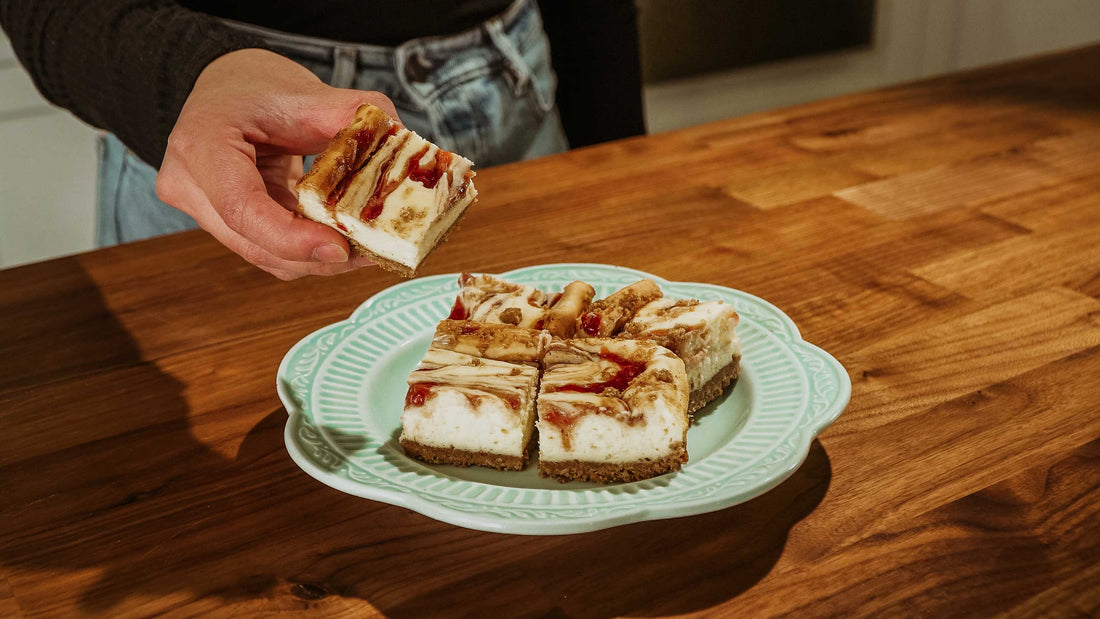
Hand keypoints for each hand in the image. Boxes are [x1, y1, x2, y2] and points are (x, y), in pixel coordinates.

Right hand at [156, 48, 400, 279]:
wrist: (225, 88)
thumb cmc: (255, 85)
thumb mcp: (306, 92)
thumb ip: (354, 116)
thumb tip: (403, 144)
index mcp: (202, 145)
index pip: (242, 209)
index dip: (292, 238)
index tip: (342, 246)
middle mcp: (190, 186)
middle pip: (256, 244)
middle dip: (320, 256)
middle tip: (377, 249)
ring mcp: (202, 211)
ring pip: (266, 256)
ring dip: (320, 259)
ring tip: (371, 246)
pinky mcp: (225, 225)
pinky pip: (271, 249)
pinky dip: (311, 248)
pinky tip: (348, 239)